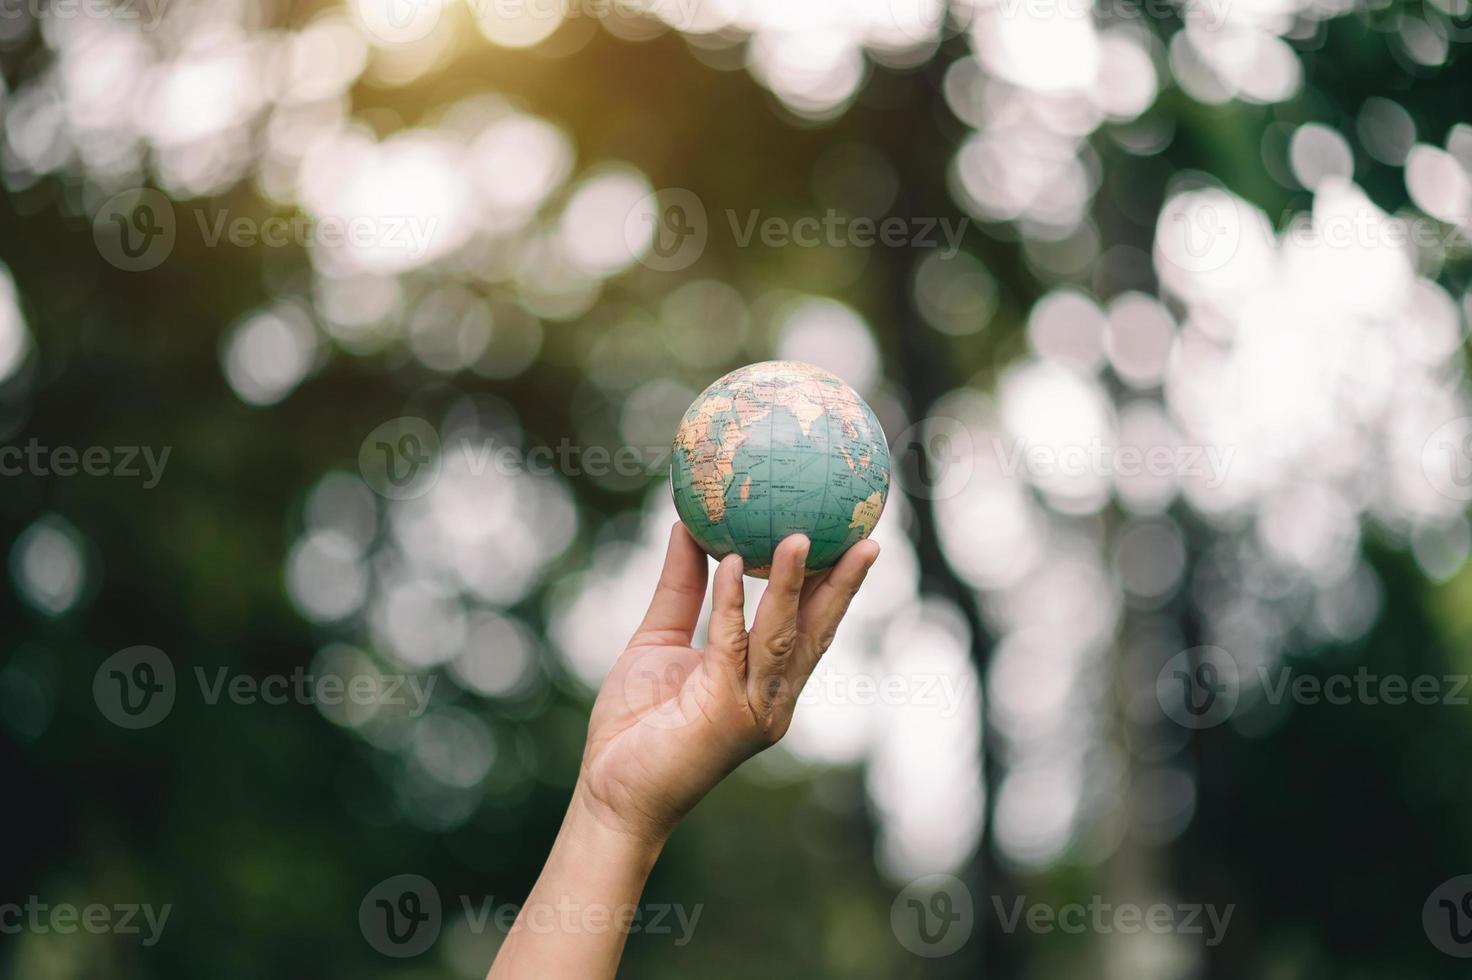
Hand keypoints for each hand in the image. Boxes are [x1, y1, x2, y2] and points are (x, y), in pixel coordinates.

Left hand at [573, 524, 880, 844]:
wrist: (610, 791)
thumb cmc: (635, 723)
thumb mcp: (659, 640)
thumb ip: (680, 588)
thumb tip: (685, 525)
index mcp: (766, 683)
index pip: (811, 627)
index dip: (834, 585)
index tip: (851, 539)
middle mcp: (772, 697)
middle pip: (818, 633)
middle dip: (845, 585)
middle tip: (867, 538)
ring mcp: (754, 708)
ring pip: (783, 636)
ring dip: (794, 586)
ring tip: (801, 538)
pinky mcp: (726, 714)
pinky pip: (732, 646)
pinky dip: (734, 604)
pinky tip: (734, 564)